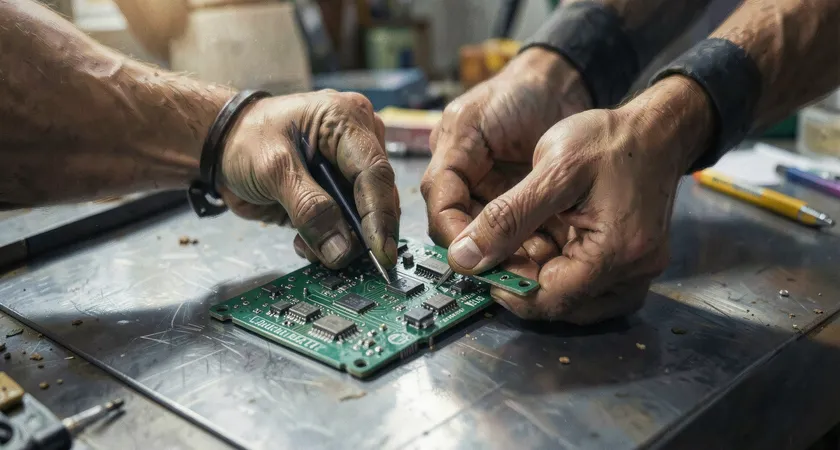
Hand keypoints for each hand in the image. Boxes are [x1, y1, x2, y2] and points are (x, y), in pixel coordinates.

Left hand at [218, 90, 398, 269]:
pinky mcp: (340, 192)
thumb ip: (309, 208)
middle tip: (338, 256)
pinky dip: (331, 240)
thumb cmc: (245, 139)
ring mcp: (351, 168)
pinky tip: (305, 241)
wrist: (223, 145)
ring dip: (342, 240)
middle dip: (359, 232)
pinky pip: (349, 224)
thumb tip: (341, 247)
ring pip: (365, 216)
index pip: (375, 172)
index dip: (380, 214)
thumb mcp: (273, 169)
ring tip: (308, 245)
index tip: (379, 250)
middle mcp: (359, 142)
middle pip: (377, 196)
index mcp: (347, 120)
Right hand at [421, 47, 590, 246]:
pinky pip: (525, 230)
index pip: (440, 207)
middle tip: (511, 269)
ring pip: (497, 235)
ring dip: (514, 251)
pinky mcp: (525, 198)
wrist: (562, 81)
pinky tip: (551, 252)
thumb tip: (448, 216)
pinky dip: (535, 243)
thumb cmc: (520, 89)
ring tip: (536, 263)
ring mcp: (496, 190)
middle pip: (468, 229)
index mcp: (448, 158)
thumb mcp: (476, 122)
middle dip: (488, 250)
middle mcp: (468, 179)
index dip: (454, 236)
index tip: (474, 258)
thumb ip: (461, 169)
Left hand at [445, 76, 714, 323]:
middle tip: (495, 254)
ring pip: (576, 303)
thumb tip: (465, 258)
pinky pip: (592, 288)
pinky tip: (546, 248)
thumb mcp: (552, 170)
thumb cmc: (609, 141)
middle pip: (563, 307)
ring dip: (541, 282)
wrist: (656, 129)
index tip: (479, 265)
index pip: (550, 300)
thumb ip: (507, 218)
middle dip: (522, 285)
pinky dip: (562, 275)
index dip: (507, 288)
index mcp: (617, 252)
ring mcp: (639, 273)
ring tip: (519, 248)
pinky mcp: (634, 265)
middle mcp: (635, 273)